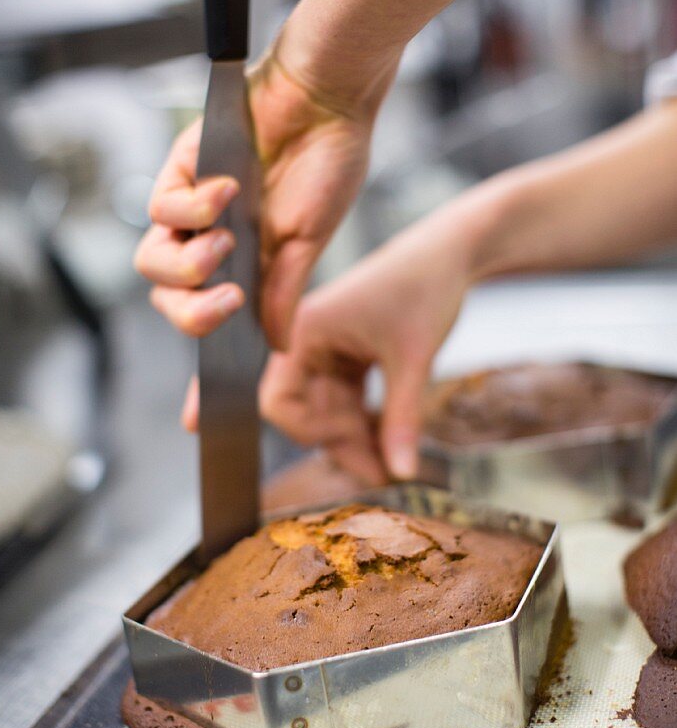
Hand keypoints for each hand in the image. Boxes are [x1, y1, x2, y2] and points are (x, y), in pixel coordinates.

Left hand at [134, 46, 382, 428]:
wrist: (330, 99)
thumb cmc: (328, 165)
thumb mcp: (307, 243)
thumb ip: (283, 293)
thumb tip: (277, 348)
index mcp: (245, 267)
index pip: (212, 325)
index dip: (201, 374)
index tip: (196, 419)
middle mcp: (212, 243)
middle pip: (167, 300)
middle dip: (192, 314)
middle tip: (232, 298)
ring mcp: (193, 209)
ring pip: (150, 262)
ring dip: (188, 265)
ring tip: (229, 239)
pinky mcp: (181, 169)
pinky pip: (160, 208)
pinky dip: (192, 209)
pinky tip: (231, 190)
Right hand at [259, 212, 473, 482]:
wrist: (450, 254)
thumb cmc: (425, 288)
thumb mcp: (413, 359)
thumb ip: (402, 420)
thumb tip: (400, 474)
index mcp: (303, 330)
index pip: (277, 401)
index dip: (308, 432)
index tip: (353, 442)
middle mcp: (303, 340)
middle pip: (302, 413)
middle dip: (339, 443)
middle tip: (384, 473)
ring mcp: (323, 349)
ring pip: (324, 412)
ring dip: (354, 439)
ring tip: (393, 464)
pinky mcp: (344, 356)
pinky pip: (342, 401)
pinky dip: (363, 422)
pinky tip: (390, 442)